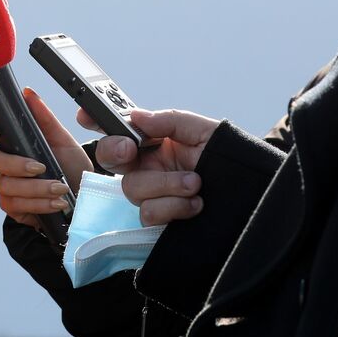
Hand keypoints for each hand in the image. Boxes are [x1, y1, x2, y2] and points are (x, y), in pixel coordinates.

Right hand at [0, 87, 92, 228]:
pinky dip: (40, 204)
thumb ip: (44, 117)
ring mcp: (7, 186)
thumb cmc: (70, 164)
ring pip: (6, 185)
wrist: (84, 194)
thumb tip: (28, 92)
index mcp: (12, 141)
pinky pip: (16, 205)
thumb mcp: (62, 139)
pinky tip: (57, 202)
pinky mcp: (14, 207)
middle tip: (40, 167)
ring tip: (60, 188)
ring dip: (36, 188)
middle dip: (15, 164)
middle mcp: (4, 163)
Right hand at [83, 108, 217, 226]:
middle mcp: (147, 165)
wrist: (253, 196)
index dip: (95, 121)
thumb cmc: (230, 159)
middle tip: (131, 147)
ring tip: (195, 183)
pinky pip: (148, 214)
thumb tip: (135, 116)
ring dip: (165, 185)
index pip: (118, 128)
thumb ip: (169, 120)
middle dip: (115, 151)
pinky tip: (195, 204)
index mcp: (153, 140)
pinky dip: (173, 207)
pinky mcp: (160, 220)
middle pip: (110, 158)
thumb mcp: (203, 131)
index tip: (84, 116)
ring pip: (131, 188)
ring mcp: (152, 194)